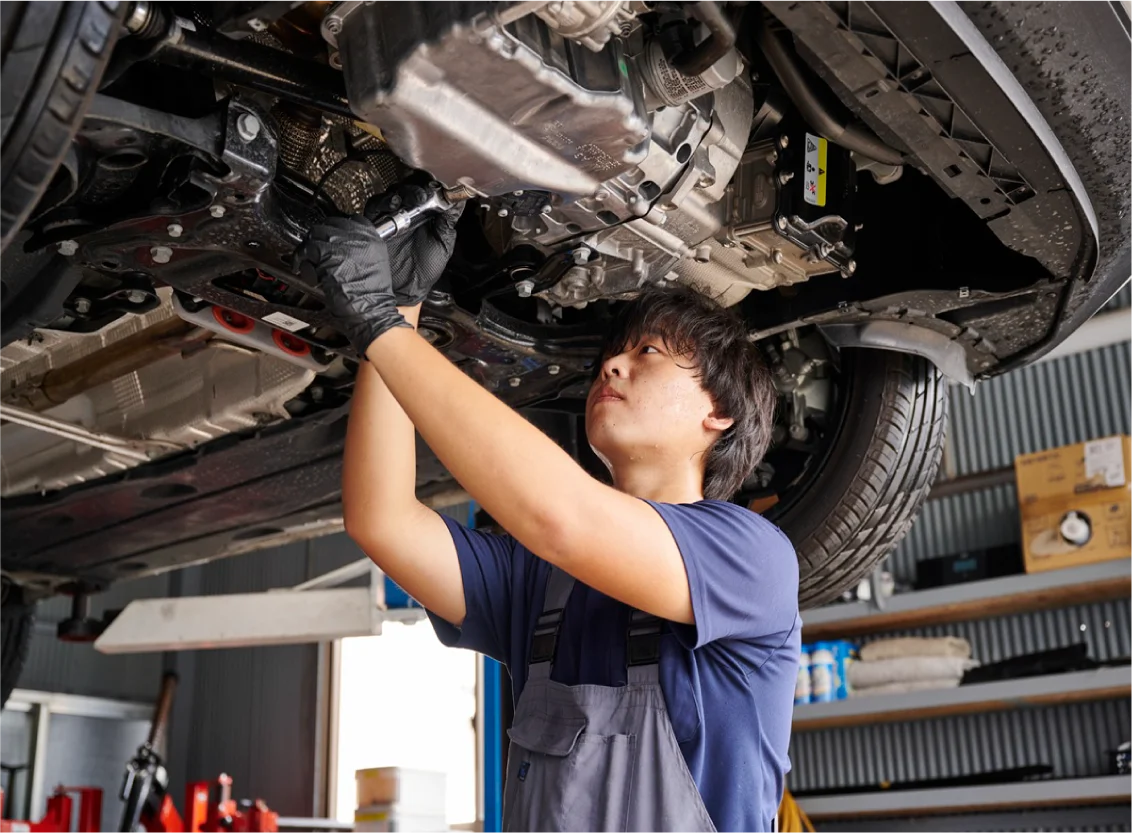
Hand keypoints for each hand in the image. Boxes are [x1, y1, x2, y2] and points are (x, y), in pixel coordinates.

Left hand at [297, 215, 407, 355]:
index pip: (350, 220)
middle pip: (329, 225)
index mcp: (372, 236)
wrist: (371, 310)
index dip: (336, 230)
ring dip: (308, 250)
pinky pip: (307, 252)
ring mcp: (343, 244)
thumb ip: (359, 249)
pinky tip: (307, 271)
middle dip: (318, 239)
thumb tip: (340, 245)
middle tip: (314, 252)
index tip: (330, 238)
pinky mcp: (328, 255)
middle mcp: (358, 236)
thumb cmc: (372, 295)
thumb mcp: (375, 263)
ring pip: (315, 236)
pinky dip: (302, 262)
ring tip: (308, 262)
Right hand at [366, 186, 463, 305]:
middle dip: (417, 188)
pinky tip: (394, 204)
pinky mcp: (376, 223)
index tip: (440, 186)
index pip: (428, 191)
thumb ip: (448, 222)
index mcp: (426, 215)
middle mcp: (408, 213)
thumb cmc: (426, 269)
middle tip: (426, 195)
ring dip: (403, 193)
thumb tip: (458, 201)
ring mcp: (392, 217)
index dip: (433, 186)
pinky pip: (376, 206)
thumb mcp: (443, 244)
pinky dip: (384, 202)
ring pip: (393, 193)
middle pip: (409, 188)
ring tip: (414, 200)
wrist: (408, 289)